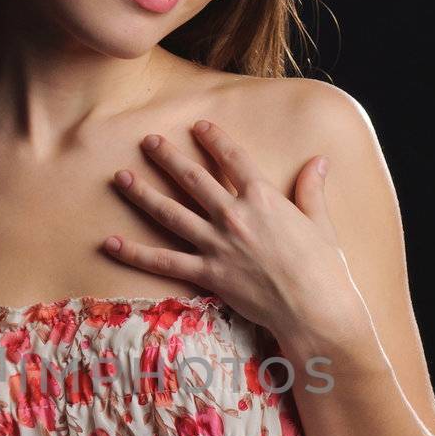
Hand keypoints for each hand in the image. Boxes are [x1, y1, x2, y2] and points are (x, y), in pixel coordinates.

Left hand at [104, 118, 366, 351]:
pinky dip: (134, 253)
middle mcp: (234, 215)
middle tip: (147, 142)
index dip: (214, 139)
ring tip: (121, 178)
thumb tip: (318, 161)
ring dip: (142, 194)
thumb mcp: (320, 222)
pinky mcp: (206, 274)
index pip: (233, 158)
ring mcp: (216, 245)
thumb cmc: (324, 268)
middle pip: (192, 178)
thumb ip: (312, 189)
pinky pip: (163, 261)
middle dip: (167, 157)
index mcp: (263, 198)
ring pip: (170, 213)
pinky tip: (110, 242)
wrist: (314, 309)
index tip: (199, 126)